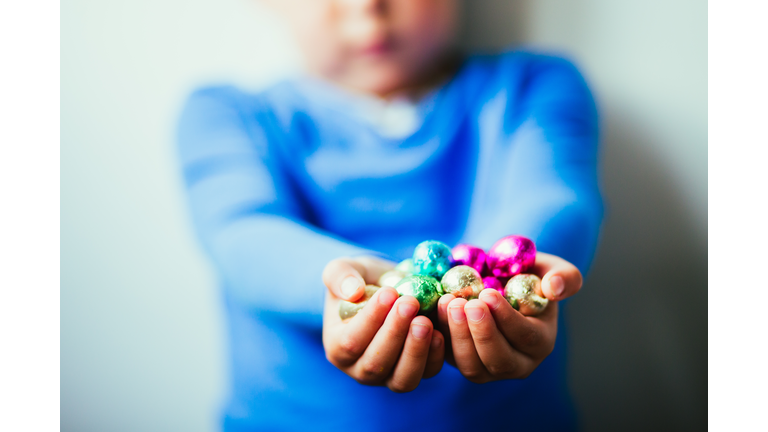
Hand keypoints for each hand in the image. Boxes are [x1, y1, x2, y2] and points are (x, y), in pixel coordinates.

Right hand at [322, 256, 444, 391]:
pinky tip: (439, 332)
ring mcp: (389, 376)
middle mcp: (360, 369)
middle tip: (410, 302)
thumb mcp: (342, 269)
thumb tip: (352, 291)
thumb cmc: (361, 280)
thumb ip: (340, 276)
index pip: (350, 342)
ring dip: (415, 350)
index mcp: (337, 347)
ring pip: (402, 379)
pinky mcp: (416, 371)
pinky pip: (427, 373)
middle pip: (376, 365)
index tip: (388, 293)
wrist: (388, 288)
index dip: (370, 320)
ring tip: (425, 320)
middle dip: (395, 333)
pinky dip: (435, 356)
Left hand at [436, 252, 581, 382]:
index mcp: (541, 342)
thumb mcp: (551, 269)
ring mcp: (488, 369)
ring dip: (457, 336)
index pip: (526, 337)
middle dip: (480, 333)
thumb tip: (554, 288)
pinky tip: (436, 310)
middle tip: (464, 303)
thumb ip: (564, 276)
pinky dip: (442, 337)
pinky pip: (449, 359)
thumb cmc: (528, 275)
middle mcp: (517, 363)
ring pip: (472, 366)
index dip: (506, 318)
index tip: (488, 294)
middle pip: (498, 360)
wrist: (497, 282)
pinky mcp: (462, 363)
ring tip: (449, 302)